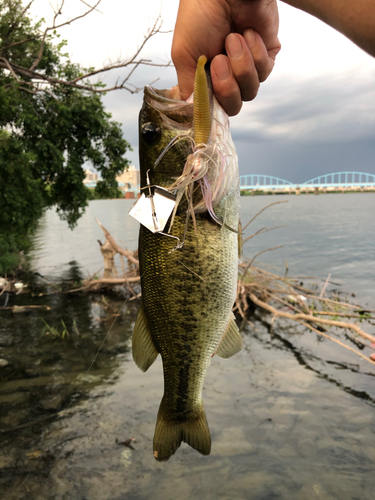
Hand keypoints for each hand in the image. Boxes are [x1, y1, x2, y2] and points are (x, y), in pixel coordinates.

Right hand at [172, 0, 280, 115]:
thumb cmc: (199, 15)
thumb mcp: (184, 56)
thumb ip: (189, 87)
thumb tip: (191, 113)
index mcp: (205, 79)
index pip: (212, 110)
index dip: (211, 109)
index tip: (207, 99)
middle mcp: (227, 77)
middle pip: (233, 106)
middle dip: (227, 87)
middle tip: (220, 60)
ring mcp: (247, 67)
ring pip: (250, 91)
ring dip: (241, 65)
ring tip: (234, 39)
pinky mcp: (266, 55)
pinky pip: (265, 71)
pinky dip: (255, 53)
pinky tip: (248, 33)